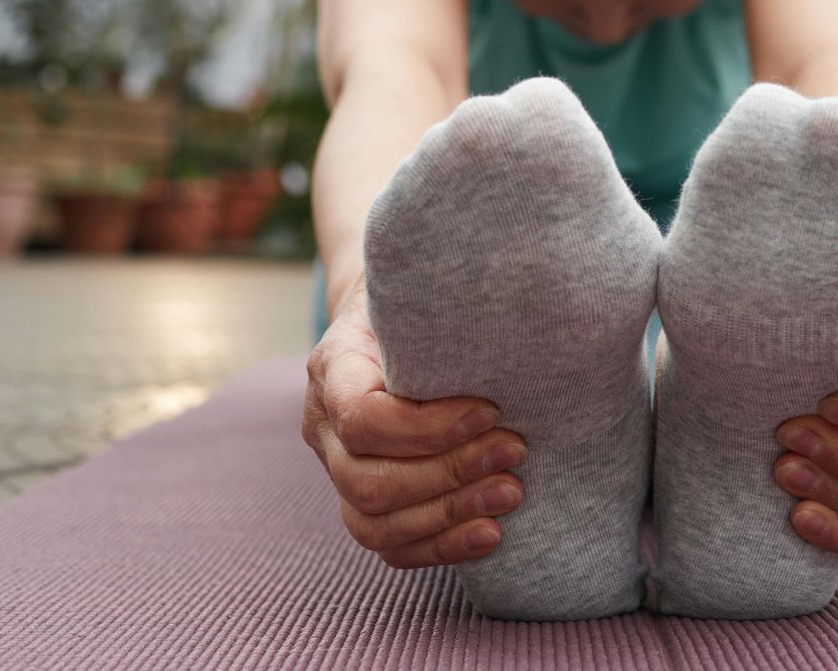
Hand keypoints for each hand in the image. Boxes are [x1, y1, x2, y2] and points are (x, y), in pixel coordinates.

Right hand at [302, 284, 527, 567]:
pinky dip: (441, 546)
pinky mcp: (361, 501)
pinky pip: (388, 544)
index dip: (428, 427)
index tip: (491, 411)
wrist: (389, 321)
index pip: (361, 417)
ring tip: (512, 492)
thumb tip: (510, 317)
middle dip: (449, 474)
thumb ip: (446, 310)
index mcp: (332, 366)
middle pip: (367, 480)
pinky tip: (492, 533)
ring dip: (450, 513)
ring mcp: (336, 468)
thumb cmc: (418, 303)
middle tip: (515, 451)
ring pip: (373, 522)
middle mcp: (322, 424)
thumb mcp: (422, 291)